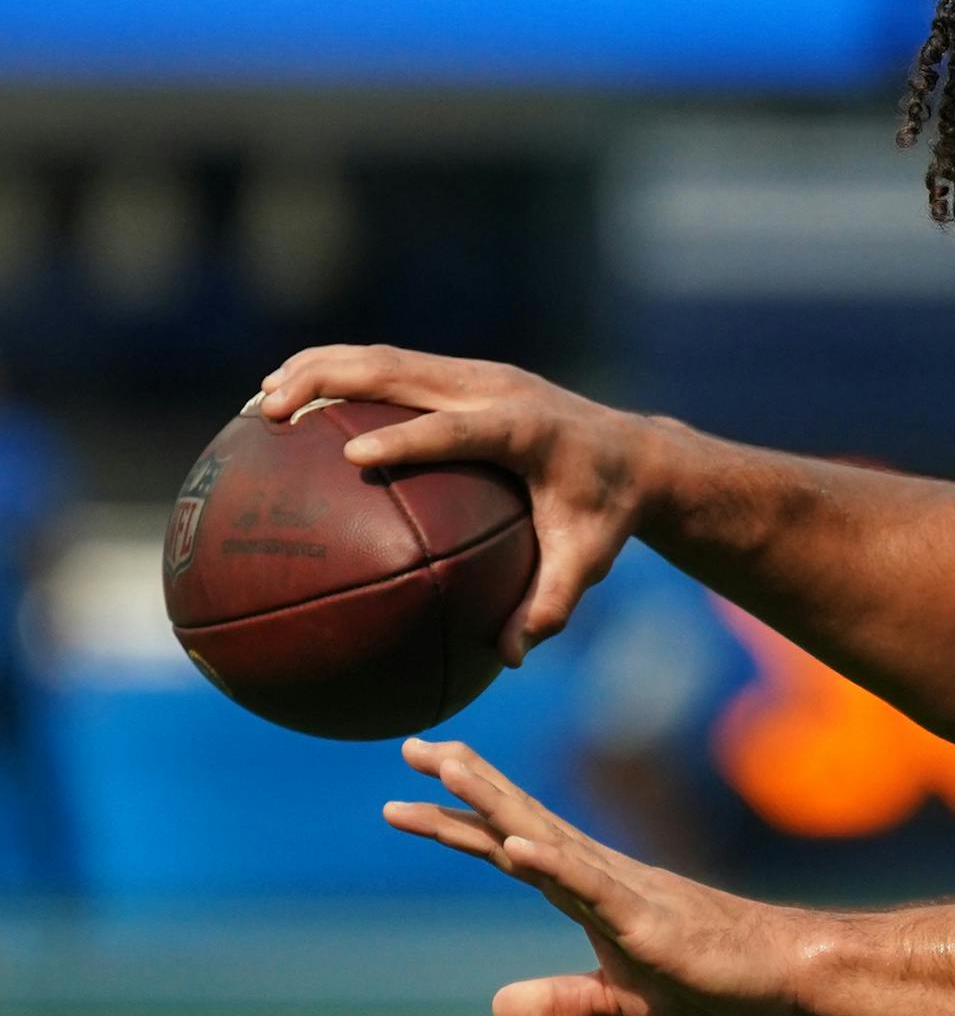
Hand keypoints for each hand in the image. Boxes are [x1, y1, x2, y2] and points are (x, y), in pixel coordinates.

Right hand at [258, 345, 656, 663]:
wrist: (635, 452)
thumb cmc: (606, 514)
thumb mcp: (588, 561)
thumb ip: (551, 605)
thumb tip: (510, 657)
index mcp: (527, 428)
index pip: (459, 429)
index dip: (408, 438)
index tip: (353, 456)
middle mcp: (497, 388)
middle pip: (403, 370)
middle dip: (331, 381)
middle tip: (270, 409)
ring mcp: (478, 374)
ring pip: (387, 358)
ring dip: (320, 368)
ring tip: (259, 400)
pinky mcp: (465, 374)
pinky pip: (393, 368)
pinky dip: (340, 376)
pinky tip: (289, 405)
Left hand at [384, 737, 809, 1015]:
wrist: (780, 969)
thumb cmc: (709, 975)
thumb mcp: (621, 998)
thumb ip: (562, 1000)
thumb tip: (496, 1007)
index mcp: (587, 887)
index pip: (509, 846)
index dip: (457, 821)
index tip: (405, 795)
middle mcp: (597, 873)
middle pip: (517, 821)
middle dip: (463, 785)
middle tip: (411, 748)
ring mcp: (619, 889)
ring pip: (546, 836)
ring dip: (496, 802)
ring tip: (449, 769)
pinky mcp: (643, 917)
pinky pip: (588, 888)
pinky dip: (550, 865)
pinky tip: (514, 848)